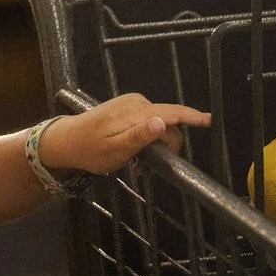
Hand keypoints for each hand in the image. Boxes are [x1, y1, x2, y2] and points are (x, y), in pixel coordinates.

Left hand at [43, 93, 211, 174]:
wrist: (64, 141)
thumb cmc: (89, 150)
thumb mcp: (115, 151)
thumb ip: (140, 137)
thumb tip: (163, 123)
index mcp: (135, 112)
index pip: (171, 112)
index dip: (192, 117)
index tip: (211, 121)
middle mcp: (136, 103)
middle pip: (167, 123)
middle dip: (164, 148)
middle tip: (144, 172)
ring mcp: (130, 104)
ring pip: (157, 125)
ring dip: (153, 147)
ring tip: (136, 167)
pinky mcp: (126, 108)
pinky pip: (146, 123)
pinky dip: (145, 139)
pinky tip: (133, 155)